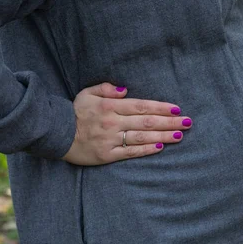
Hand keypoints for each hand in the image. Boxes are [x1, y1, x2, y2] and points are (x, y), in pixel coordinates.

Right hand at [61, 82, 191, 165]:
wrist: (54, 134)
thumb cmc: (74, 112)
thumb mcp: (86, 94)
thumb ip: (105, 88)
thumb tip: (125, 89)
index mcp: (110, 106)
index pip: (141, 106)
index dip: (161, 108)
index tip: (177, 109)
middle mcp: (113, 122)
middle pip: (147, 122)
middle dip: (170, 122)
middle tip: (188, 122)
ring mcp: (111, 139)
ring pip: (142, 137)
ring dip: (163, 136)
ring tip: (180, 135)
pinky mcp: (107, 155)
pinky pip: (130, 152)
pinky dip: (147, 150)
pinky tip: (161, 147)